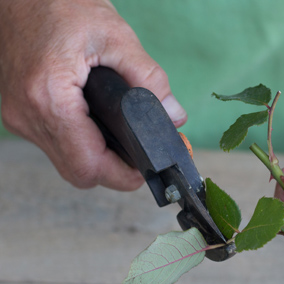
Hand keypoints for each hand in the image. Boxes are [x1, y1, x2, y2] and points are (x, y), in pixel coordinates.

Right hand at [0, 0, 186, 189]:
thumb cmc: (60, 4)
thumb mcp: (116, 36)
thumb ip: (149, 79)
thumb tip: (173, 116)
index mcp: (49, 97)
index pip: (88, 166)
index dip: (123, 175)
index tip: (146, 167)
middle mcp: (27, 114)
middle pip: (79, 172)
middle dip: (114, 168)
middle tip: (140, 152)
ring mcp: (19, 116)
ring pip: (67, 162)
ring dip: (97, 156)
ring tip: (122, 134)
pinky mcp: (19, 112)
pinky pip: (57, 144)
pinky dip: (81, 142)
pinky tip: (98, 123)